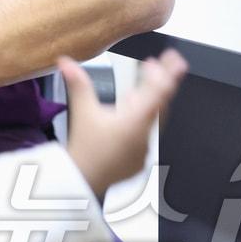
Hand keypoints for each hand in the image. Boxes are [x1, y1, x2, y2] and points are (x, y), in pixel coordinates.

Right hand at [61, 48, 187, 196]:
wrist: (82, 181)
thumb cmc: (85, 149)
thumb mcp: (82, 112)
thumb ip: (78, 83)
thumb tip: (66, 61)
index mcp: (136, 121)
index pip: (159, 92)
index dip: (168, 74)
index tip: (175, 60)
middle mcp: (146, 134)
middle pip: (162, 103)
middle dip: (163, 80)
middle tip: (165, 63)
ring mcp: (145, 147)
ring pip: (157, 117)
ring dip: (154, 97)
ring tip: (148, 80)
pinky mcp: (140, 157)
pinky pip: (149, 132)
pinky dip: (146, 116)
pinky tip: (134, 108)